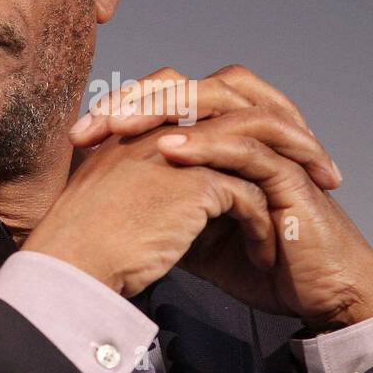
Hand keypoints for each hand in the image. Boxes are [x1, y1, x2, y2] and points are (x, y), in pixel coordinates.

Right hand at [24, 123, 277, 300]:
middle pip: (239, 117)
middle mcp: (160, 127)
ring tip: (292, 221)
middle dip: (280, 145)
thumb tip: (172, 194)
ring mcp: (179, 151)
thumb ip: (145, 179)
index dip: (241, 135)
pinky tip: (265, 254)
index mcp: (139, 124)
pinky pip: (247, 195)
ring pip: (253, 155)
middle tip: (303, 178)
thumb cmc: (82, 241)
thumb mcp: (114, 195)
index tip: (268, 166)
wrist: (70, 264)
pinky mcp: (195, 182)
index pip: (206, 108)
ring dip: (278, 188)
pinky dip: (262, 226)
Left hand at [69, 65, 372, 330]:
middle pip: (199, 85)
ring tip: (121, 124)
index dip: (128, 106)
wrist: (322, 294)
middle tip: (96, 119)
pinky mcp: (295, 174)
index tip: (79, 135)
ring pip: (226, 100)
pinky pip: (251, 146)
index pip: (177, 98)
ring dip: (170, 108)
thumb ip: (166, 204)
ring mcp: (279, 147)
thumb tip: (109, 201)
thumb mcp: (199, 230)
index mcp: (233, 136)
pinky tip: (169, 151)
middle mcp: (257, 131)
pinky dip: (208, 143)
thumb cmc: (268, 259)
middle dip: (143, 96)